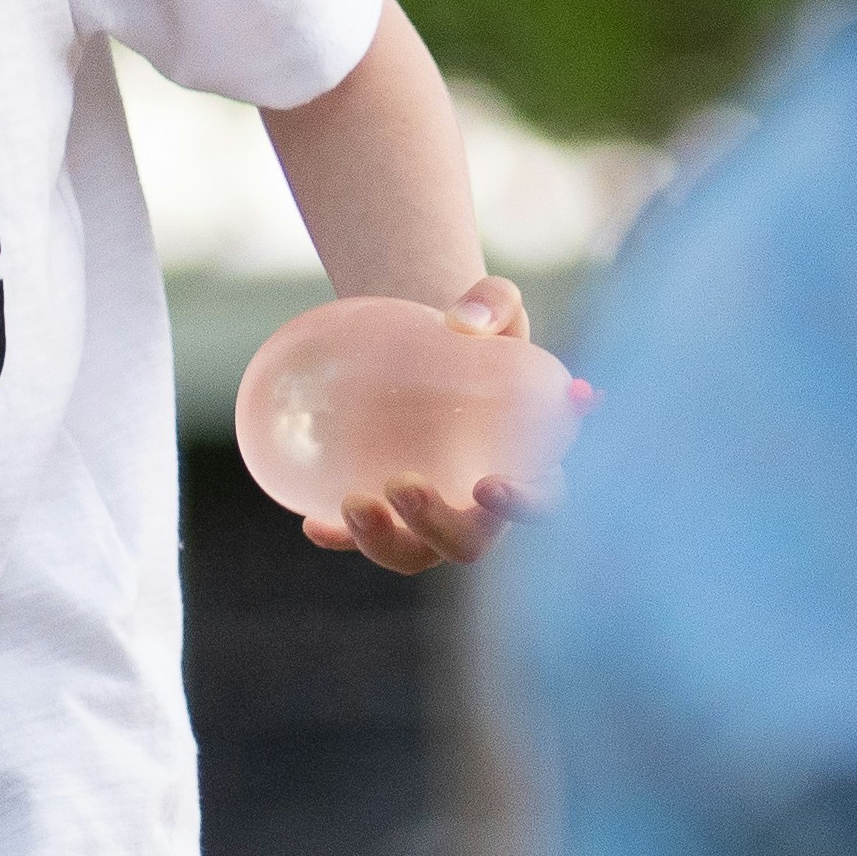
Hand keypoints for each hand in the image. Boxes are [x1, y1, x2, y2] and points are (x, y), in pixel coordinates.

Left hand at [304, 275, 591, 575]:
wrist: (429, 345)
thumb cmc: (476, 332)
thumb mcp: (495, 305)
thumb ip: (493, 302)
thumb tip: (464, 320)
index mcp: (526, 463)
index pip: (542, 499)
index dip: (523, 505)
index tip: (488, 486)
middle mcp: (481, 505)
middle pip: (469, 542)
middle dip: (437, 526)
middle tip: (402, 485)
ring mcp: (431, 517)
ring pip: (414, 553)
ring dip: (384, 542)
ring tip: (351, 502)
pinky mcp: (388, 514)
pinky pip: (363, 540)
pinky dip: (341, 539)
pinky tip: (314, 525)